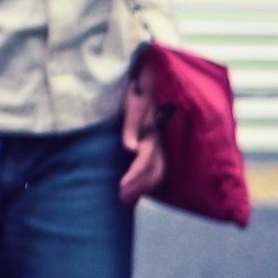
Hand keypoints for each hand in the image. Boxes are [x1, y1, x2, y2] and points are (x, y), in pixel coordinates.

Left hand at [117, 82, 167, 205]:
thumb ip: (132, 124)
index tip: (121, 187)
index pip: (146, 159)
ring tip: (127, 199)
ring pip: (157, 171)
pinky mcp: (152, 143)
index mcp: (152, 132)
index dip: (135, 175)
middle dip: (139, 187)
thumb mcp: (133, 102)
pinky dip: (145, 180)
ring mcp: (157, 142)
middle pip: (155, 171)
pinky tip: (134, 187)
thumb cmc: (138, 88)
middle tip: (121, 199)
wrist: (148, 78)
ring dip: (143, 187)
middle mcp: (157, 140)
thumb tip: (130, 148)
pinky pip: (154, 166)